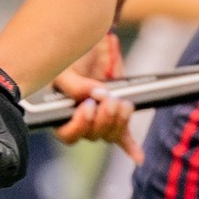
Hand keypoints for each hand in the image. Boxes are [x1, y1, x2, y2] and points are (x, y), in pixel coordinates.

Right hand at [51, 32, 138, 158]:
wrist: (91, 41)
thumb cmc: (71, 55)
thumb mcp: (65, 67)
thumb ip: (74, 85)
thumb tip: (94, 96)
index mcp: (60, 113)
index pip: (67, 134)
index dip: (79, 126)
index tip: (88, 107)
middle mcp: (79, 120)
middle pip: (92, 135)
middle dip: (103, 119)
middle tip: (109, 99)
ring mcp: (98, 119)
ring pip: (109, 134)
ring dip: (118, 121)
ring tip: (122, 102)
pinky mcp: (115, 115)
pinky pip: (123, 136)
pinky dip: (131, 147)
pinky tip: (138, 157)